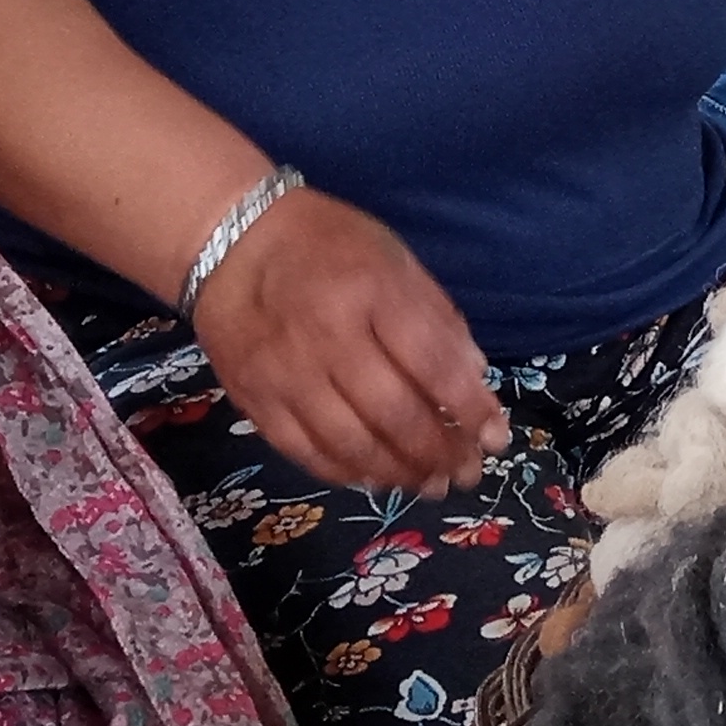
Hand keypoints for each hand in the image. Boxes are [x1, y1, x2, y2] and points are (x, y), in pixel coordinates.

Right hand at [190, 181, 505, 494]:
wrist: (229, 242)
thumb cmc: (326, 245)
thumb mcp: (394, 259)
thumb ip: (437, 318)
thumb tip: (473, 381)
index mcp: (370, 292)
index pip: (432, 364)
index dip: (470, 409)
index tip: (496, 437)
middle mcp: (327, 338)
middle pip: (395, 415)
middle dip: (440, 453)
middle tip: (466, 473)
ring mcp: (286, 376)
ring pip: (352, 446)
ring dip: (400, 473)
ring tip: (428, 483)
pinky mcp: (255, 402)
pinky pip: (307, 455)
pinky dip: (349, 474)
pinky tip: (377, 477)